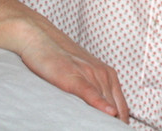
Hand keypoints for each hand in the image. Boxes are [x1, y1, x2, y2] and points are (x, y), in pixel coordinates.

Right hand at [0, 0, 129, 122]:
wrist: (39, 39)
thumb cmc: (60, 59)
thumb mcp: (83, 75)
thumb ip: (95, 92)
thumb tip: (103, 114)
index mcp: (109, 76)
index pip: (122, 108)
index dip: (121, 124)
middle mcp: (104, 75)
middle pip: (117, 109)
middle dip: (113, 125)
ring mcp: (89, 74)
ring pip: (106, 104)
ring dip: (106, 121)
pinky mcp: (73, 76)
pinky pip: (89, 92)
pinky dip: (99, 103)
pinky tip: (107, 113)